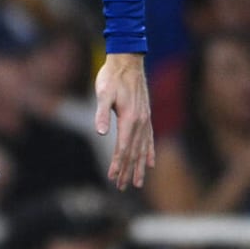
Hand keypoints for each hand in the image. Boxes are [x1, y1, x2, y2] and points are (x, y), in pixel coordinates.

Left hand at [94, 52, 153, 189]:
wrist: (128, 61)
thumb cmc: (112, 77)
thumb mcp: (102, 94)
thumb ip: (101, 113)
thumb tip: (99, 132)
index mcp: (129, 119)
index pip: (122, 148)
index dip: (118, 165)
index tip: (113, 179)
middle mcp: (140, 122)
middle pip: (133, 152)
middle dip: (127, 171)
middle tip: (122, 187)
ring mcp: (145, 119)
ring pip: (142, 149)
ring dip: (139, 167)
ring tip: (138, 183)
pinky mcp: (146, 116)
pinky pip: (149, 139)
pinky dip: (150, 152)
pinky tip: (150, 163)